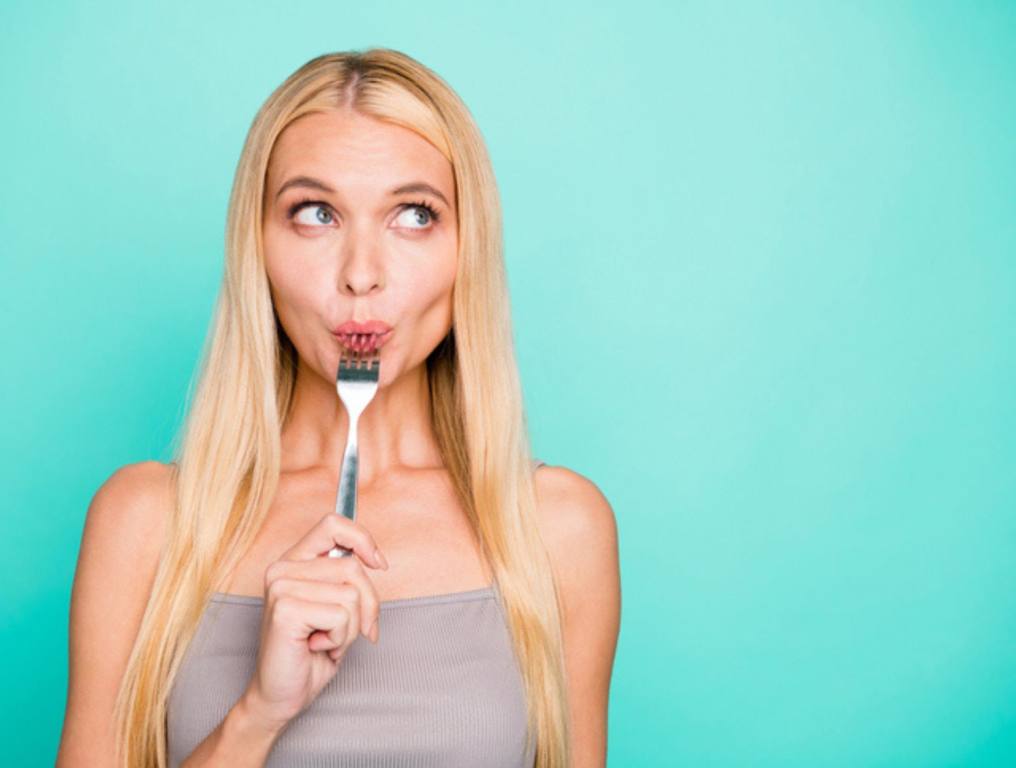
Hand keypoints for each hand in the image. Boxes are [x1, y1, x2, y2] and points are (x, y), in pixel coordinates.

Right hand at [239, 512, 388, 731]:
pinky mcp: (285, 609)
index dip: (362, 539)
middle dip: (367, 605)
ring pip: (351, 593)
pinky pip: (341, 615)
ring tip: (327, 640)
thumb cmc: (312, 652)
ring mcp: (281, 586)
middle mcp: (282, 568)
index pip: (333, 524)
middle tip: (354, 631)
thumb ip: (348, 579)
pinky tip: (317, 647)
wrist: (281, 695)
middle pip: (353, 567)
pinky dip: (340, 639)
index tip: (379, 564)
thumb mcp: (337, 607)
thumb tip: (377, 560)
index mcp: (294, 561)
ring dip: (351, 627)